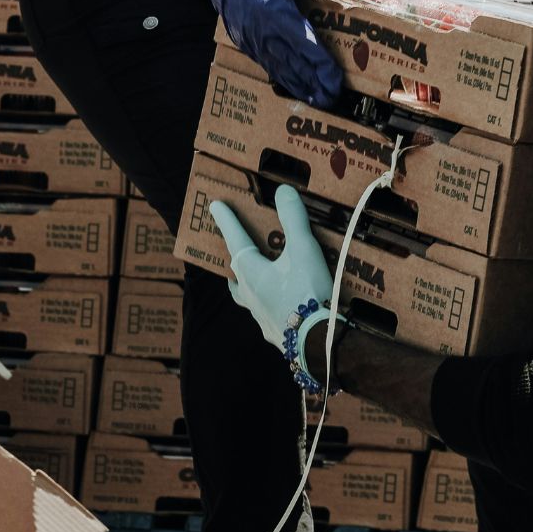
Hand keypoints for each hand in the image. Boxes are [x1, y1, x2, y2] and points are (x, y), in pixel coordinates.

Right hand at [197, 0, 346, 107]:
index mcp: (277, 13)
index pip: (306, 45)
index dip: (322, 66)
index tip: (336, 79)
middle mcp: (265, 33)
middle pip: (296, 65)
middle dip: (316, 84)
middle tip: (333, 98)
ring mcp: (254, 41)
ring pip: (281, 70)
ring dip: (301, 87)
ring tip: (318, 101)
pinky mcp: (247, 44)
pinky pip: (268, 66)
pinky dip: (284, 79)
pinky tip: (295, 88)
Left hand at [209, 186, 338, 389]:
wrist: (317, 341)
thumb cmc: (307, 292)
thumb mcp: (304, 249)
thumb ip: (293, 219)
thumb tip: (283, 191)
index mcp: (251, 272)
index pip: (235, 239)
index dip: (227, 220)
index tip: (214, 206)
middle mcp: (249, 294)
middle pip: (236, 272)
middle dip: (236, 257)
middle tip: (238, 247)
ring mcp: (260, 316)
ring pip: (246, 296)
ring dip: (247, 284)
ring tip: (254, 279)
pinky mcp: (274, 332)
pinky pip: (265, 314)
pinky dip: (269, 305)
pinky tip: (280, 306)